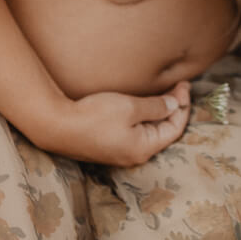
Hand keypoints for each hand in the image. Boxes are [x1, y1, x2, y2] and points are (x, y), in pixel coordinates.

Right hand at [43, 81, 190, 165]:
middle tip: (177, 85)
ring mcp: (121, 152)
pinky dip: (145, 116)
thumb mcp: (130, 107)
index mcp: (143, 148)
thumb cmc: (95, 116)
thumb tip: (174, 105)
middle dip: (173, 107)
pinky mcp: (109, 145)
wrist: (57, 126)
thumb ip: (155, 107)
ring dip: (159, 111)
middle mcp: (134, 154)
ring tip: (164, 91)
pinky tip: (143, 103)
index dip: (182, 105)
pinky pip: (136, 131)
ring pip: (149, 130)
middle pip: (164, 131)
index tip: (184, 85)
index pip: (175, 128)